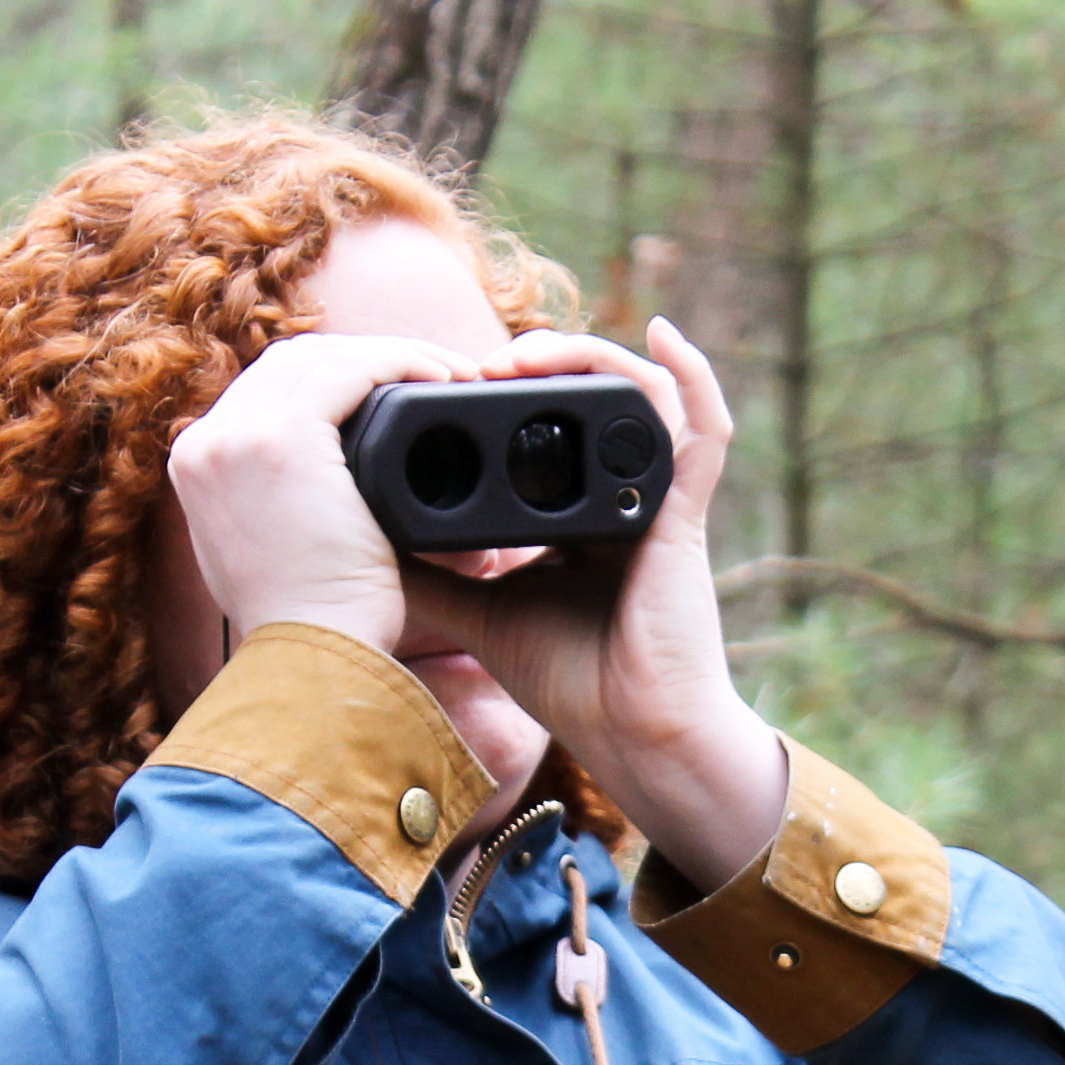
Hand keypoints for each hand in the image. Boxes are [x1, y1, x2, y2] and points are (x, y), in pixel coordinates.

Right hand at [166, 331, 482, 658]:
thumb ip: (275, 508)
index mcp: (198, 465)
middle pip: (293, 363)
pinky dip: (403, 362)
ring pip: (324, 357)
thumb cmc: (313, 629)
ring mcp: (236, 436)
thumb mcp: (272, 557)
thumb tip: (320, 488)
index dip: (335, 379)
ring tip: (449, 373)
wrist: (308, 664)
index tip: (392, 395)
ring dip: (392, 356)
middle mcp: (204, 442)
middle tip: (432, 375)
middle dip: (365, 359)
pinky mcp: (281, 437)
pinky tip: (442, 376)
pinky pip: (352, 369)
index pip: (268, 390)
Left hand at [395, 321, 790, 889]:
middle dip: (540, 365)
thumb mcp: (477, 611)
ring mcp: (657, 500)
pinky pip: (705, 429)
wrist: (631, 734)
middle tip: (484, 362)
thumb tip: (359, 535)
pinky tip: (664, 331)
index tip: (454, 383)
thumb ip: (430, 572)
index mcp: (577, 515)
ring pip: (640, 395)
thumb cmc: (570, 680)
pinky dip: (693, 374)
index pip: (549, 430)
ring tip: (534, 349)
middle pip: (591, 400)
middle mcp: (620, 497)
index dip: (508, 395)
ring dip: (589, 358)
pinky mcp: (686, 513)